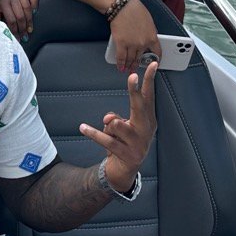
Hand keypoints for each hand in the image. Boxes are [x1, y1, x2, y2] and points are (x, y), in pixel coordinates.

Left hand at [0, 0, 37, 36]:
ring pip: (28, 9)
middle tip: (25, 36)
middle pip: (20, 16)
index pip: (11, 20)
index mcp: (3, 2)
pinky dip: (35, 5)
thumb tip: (3, 32)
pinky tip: (34, 13)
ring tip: (29, 29)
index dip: (15, 30)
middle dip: (23, 28)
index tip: (17, 38)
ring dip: (29, 21)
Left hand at [78, 60, 157, 192]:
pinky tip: (83, 128)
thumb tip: (109, 119)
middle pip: (139, 106)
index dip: (150, 80)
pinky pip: (106, 140)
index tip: (152, 64)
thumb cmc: (124, 142)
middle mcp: (146, 130)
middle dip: (135, 90)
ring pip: (117, 124)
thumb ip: (116, 118)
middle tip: (133, 76)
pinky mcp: (127, 154)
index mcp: (148, 120)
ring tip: (109, 130)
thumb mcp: (121, 127)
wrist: (124, 171)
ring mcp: (138, 143)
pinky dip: (93, 133)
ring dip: (109, 126)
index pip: (149, 96)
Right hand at [108, 0, 160, 73]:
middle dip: (137, 64)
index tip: (154, 63)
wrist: (123, 6)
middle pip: (141, 58)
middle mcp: (143, 44)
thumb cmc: (135, 9)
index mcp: (152, 37)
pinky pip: (121, 58)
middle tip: (136, 68)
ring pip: (131, 59)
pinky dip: (120, 64)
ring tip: (128, 69)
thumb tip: (148, 39)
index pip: (157, 52)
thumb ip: (150, 32)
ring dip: (129, 66)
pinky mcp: (121, 44)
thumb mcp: (149, 21)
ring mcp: (132, 45)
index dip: (156, 60)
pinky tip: (120, 67)